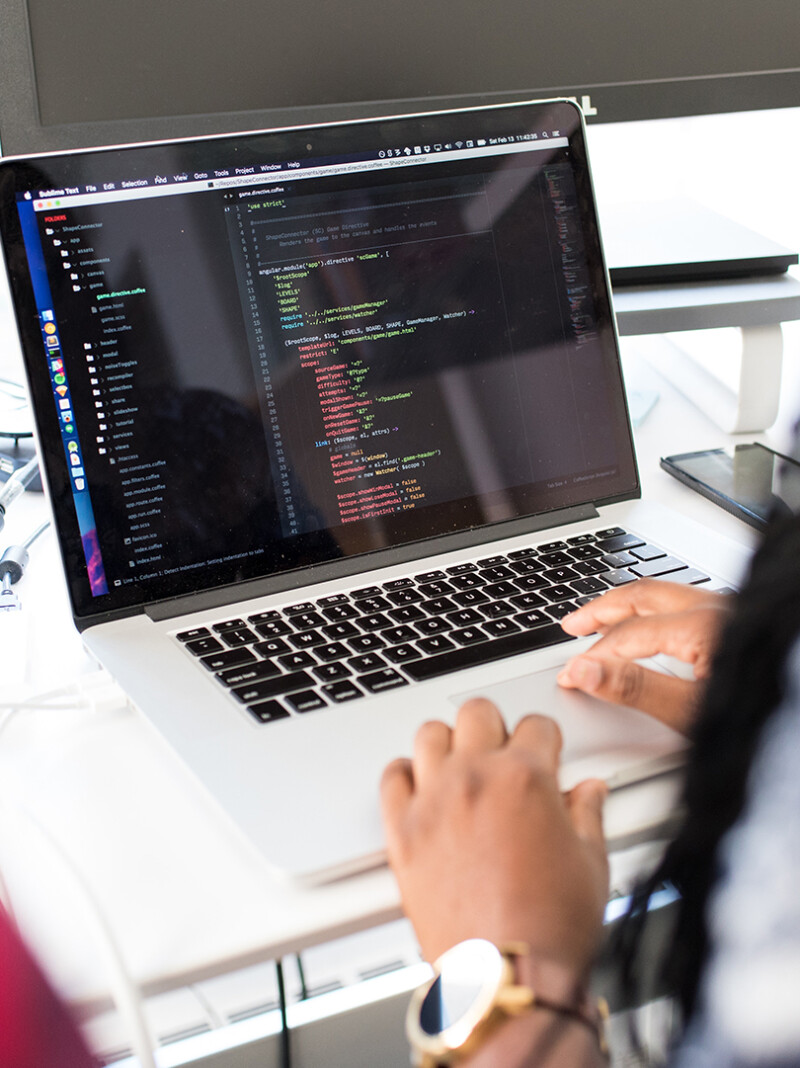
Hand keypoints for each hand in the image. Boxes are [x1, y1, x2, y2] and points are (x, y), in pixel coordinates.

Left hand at [380, 698, 607, 981]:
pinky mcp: (402, 831)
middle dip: (494, 727)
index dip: (545, 739)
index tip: (543, 753)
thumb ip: (588, 814)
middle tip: (502, 754)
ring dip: (448, 744)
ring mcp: (434, 801)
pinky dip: (405, 776)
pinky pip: (392, 777)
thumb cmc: (550, 929)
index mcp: (527, 778)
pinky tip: (422, 790)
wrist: (506, 978)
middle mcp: (476, 778)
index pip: (536, 724)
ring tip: (461, 766)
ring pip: (430, 733)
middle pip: (476, 712)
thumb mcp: (591, 864)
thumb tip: (590, 791)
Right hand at [557, 579, 729, 733]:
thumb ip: (635, 688)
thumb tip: (584, 670)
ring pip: (666, 595)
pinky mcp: (741, 624)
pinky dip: (654, 612)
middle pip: (645, 595)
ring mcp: (733, 612)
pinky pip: (686, 605)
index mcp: (705, 625)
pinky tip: (648, 628)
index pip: (630, 634)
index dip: (594, 655)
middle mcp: (719, 608)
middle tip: (572, 625)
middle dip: (602, 610)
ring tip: (602, 622)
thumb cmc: (760, 725)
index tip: (570, 674)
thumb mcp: (691, 712)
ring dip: (628, 607)